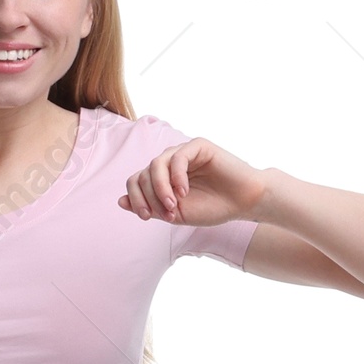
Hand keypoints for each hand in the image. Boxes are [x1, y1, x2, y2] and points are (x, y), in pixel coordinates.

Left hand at [118, 138, 268, 228]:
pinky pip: (178, 157)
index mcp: (163, 178)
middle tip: (167, 213)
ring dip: (161, 188)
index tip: (147, 217)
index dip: (136, 199)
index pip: (136, 182)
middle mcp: (170, 163)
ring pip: (156, 164)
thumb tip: (120, 201)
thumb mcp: (175, 214)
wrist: (243, 203)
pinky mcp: (198, 146)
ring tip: (174, 205)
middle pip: (143, 173)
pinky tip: (184, 192)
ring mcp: (184, 152)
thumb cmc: (212, 208)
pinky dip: (176, 177)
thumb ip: (149, 206)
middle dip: (150, 197)